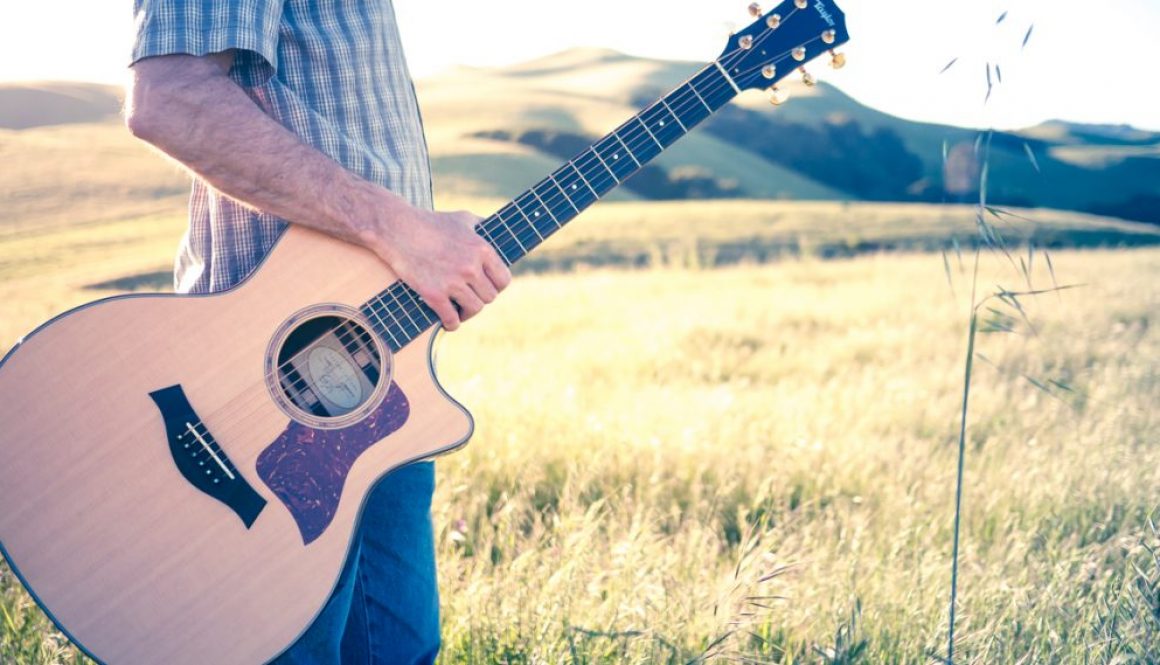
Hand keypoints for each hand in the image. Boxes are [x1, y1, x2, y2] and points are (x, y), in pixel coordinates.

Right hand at [370, 208, 511, 330]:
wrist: (396, 229)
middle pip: (490, 297)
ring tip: (459, 309)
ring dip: (467, 312)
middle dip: (480, 298)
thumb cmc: (430, 222)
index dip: (496, 287)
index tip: (486, 288)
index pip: (503, 280)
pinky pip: (452, 319)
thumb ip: (483, 226)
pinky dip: (451, 324)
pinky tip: (448, 321)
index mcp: (481, 249)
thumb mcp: (463, 219)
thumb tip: (497, 231)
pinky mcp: (433, 293)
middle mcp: (470, 266)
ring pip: (474, 309)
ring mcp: (452, 281)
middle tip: (468, 297)